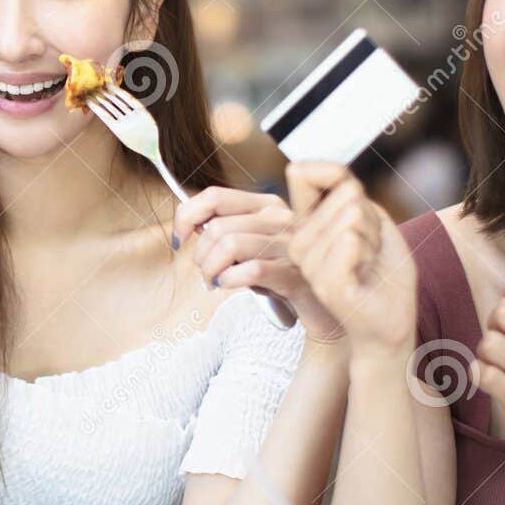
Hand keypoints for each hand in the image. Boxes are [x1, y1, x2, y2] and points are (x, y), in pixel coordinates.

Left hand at [171, 186, 342, 342]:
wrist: (324, 309)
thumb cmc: (283, 277)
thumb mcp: (252, 247)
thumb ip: (226, 230)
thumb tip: (188, 224)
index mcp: (267, 205)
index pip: (214, 196)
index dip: (186, 215)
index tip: (180, 238)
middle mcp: (280, 218)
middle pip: (217, 225)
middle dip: (200, 255)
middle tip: (206, 274)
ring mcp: (290, 245)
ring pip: (229, 244)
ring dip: (210, 269)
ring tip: (215, 282)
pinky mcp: (295, 274)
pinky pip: (250, 270)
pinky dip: (229, 280)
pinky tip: (230, 286)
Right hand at [284, 162, 415, 353]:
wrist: (392, 321)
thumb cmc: (384, 272)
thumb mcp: (371, 220)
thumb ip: (349, 191)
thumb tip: (339, 181)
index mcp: (305, 225)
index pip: (303, 172)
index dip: (336, 174)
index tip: (356, 206)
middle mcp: (298, 242)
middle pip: (345, 193)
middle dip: (370, 217)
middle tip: (369, 249)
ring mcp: (309, 264)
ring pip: (351, 215)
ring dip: (374, 237)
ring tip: (368, 262)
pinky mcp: (326, 283)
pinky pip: (350, 239)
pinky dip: (372, 250)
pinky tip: (366, 273)